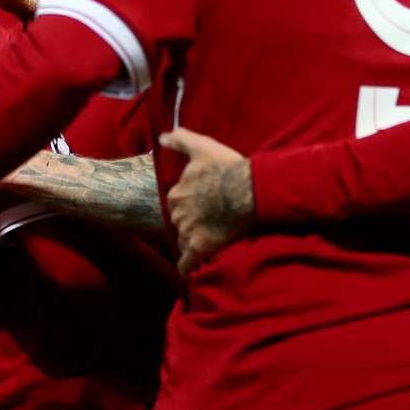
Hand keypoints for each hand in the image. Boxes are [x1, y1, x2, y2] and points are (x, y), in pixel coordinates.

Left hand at [159, 128, 254, 274]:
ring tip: (208, 242)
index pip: (177, 204)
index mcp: (176, 193)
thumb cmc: (227, 168)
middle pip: (180, 222)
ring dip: (192, 242)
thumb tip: (162, 137)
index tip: (202, 205)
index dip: (189, 205)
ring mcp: (188, 232)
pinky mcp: (200, 248)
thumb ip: (181, 140)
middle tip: (209, 223)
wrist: (248, 190)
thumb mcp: (203, 146)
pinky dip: (187, 267)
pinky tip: (190, 272)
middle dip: (190, 223)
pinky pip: (187, 263)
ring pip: (184, 241)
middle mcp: (177, 214)